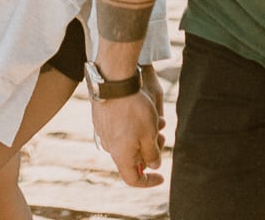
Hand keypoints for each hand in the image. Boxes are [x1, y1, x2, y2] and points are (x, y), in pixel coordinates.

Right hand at [91, 65, 165, 187]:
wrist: (114, 82)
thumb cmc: (133, 110)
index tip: (161, 177)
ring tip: (158, 121)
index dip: (148, 182)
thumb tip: (153, 165)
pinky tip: (144, 112)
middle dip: (150, 151)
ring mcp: (104, 131)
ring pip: (128, 141)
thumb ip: (152, 154)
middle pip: (132, 158)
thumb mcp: (150, 134)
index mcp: (120, 155)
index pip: (132, 179)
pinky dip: (134, 127)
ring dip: (144, 136)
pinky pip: (120, 129)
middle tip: (162, 137)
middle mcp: (109, 146)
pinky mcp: (102, 118)